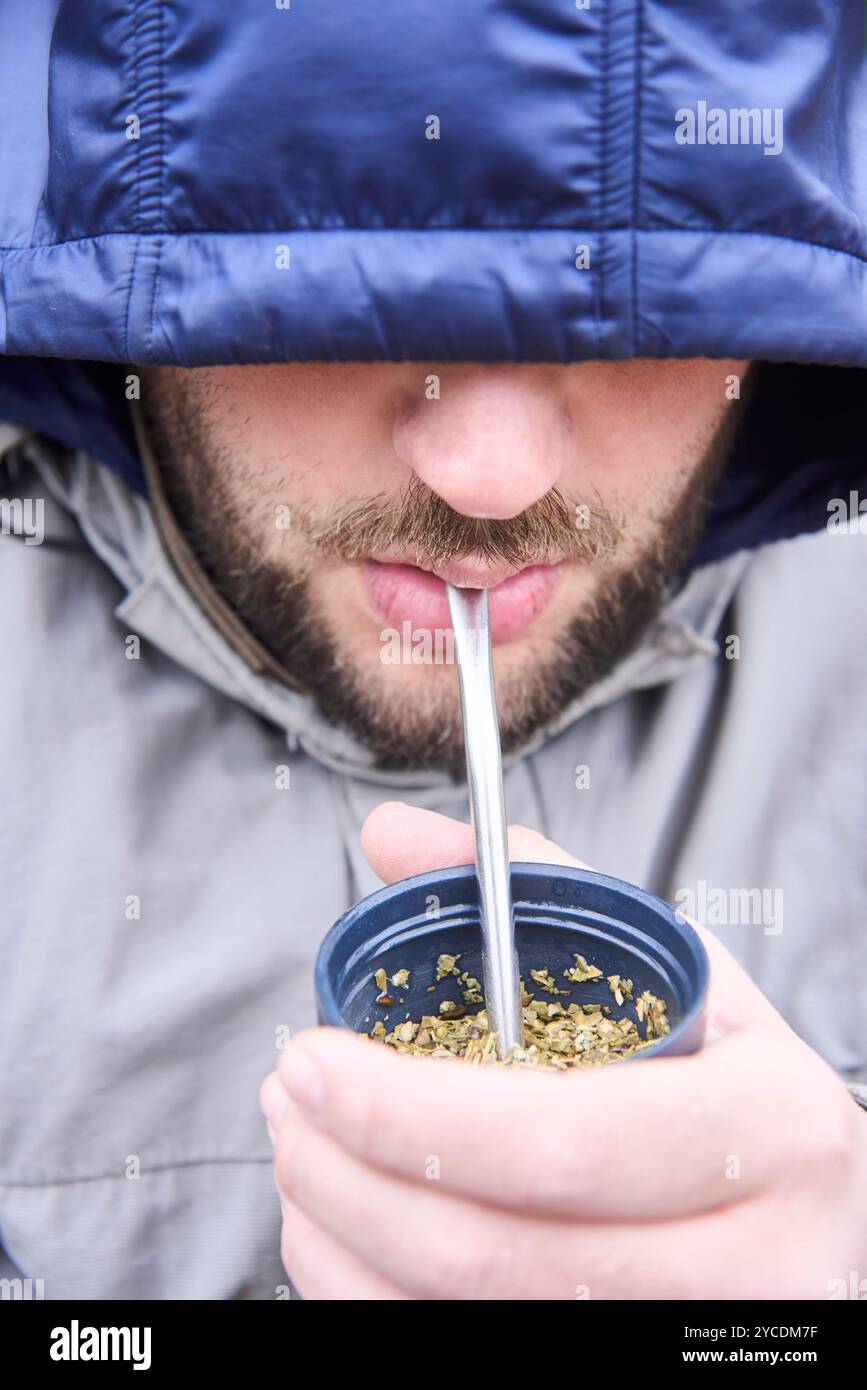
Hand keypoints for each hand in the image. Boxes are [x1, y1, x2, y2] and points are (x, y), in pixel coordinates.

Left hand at [260, 801, 866, 1298]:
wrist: (815, 1212)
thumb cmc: (735, 1087)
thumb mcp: (669, 972)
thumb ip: (532, 892)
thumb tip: (396, 840)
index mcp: (770, 1129)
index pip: (560, 1139)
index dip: (409, 1110)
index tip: (320, 1062)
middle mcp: (753, 1263)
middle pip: (493, 1254)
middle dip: (348, 1175)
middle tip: (292, 1102)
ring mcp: (688, 1343)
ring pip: (464, 1319)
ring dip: (342, 1236)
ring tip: (302, 1152)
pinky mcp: (632, 1376)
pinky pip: (457, 1354)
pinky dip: (369, 1295)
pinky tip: (343, 1230)